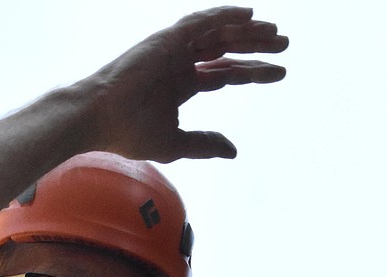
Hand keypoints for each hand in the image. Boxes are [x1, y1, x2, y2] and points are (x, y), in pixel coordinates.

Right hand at [86, 7, 287, 162]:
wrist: (101, 120)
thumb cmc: (130, 133)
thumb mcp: (177, 143)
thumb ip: (205, 143)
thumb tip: (233, 150)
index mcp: (184, 84)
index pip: (226, 74)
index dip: (253, 72)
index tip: (279, 73)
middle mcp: (182, 62)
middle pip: (228, 49)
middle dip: (257, 47)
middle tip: (285, 46)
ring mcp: (175, 48)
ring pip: (219, 33)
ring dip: (247, 29)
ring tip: (275, 32)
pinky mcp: (167, 39)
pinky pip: (201, 22)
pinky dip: (224, 15)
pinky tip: (248, 15)